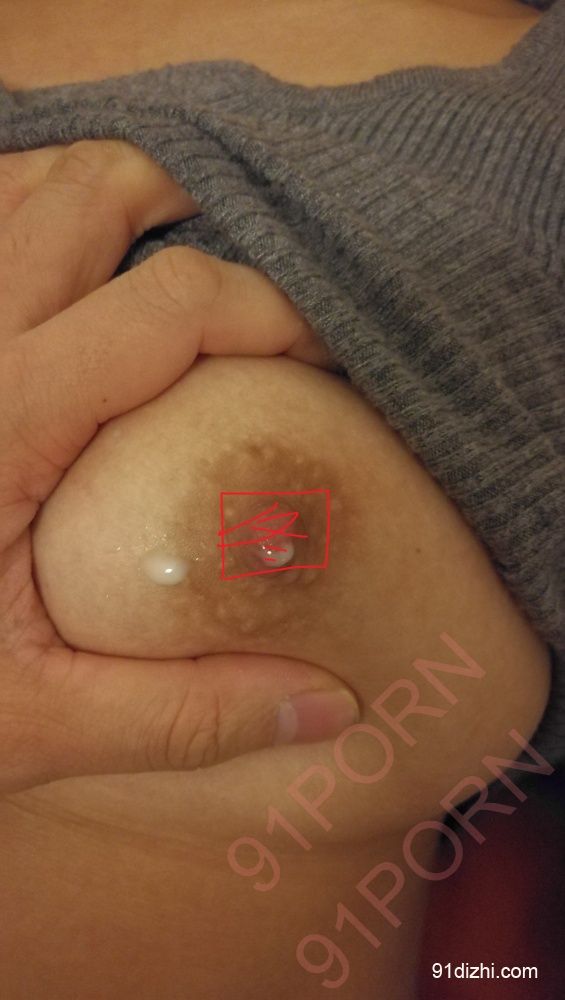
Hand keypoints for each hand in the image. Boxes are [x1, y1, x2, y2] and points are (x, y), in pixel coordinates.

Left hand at [0, 139, 358, 794]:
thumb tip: (330, 710)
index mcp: (2, 421)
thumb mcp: (35, 722)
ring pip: (23, 183)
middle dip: (193, 208)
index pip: (171, 305)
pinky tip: (65, 280)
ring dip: (108, 202)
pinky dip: (31, 217)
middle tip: (250, 290)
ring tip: (166, 265)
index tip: (324, 356)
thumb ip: (186, 714)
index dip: (273, 309)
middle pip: (93, 191)